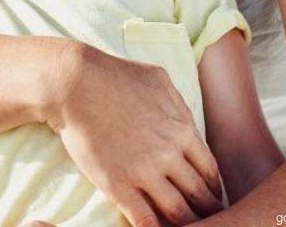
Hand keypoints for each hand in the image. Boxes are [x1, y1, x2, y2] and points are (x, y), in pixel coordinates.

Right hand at [45, 43, 223, 226]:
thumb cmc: (113, 75)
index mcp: (181, 130)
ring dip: (187, 224)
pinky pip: (145, 221)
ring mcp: (143, 172)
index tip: (209, 197)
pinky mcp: (117, 185)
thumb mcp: (158, 80)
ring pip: (178, 213)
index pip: (209, 171)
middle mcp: (168, 155)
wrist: (72, 81)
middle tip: (208, 220)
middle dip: (208, 212)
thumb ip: (179, 106)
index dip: (213, 189)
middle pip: (199, 196)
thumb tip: (190, 128)